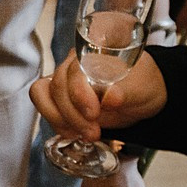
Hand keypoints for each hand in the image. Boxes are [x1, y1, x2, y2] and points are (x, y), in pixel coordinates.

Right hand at [28, 51, 167, 144]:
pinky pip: (45, 106)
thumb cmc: (142, 85)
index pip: (73, 67)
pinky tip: (75, 132)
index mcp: (93, 52)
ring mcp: (64, 79)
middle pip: (57, 85)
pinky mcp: (59, 97)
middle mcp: (73, 62)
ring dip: (62, 119)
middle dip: (74, 113)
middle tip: (94, 130)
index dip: (79, 91)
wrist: (140, 99)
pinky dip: (57, 122)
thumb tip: (110, 96)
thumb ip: (126, 91)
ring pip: (43, 95)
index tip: (94, 112)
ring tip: (86, 133)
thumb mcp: (141, 89)